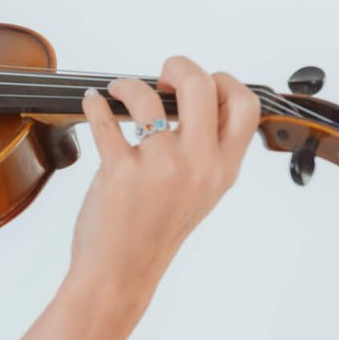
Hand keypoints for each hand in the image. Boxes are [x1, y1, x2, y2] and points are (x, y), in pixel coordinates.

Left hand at [72, 55, 263, 301]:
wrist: (121, 274)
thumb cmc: (155, 233)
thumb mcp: (202, 193)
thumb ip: (207, 152)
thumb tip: (195, 100)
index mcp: (223, 168)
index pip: (245, 105)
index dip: (222, 81)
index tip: (195, 85)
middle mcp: (197, 165)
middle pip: (202, 85)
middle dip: (179, 65)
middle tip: (161, 75)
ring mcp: (159, 168)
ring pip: (146, 97)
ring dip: (127, 84)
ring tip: (117, 91)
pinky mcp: (120, 172)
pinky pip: (104, 120)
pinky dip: (94, 103)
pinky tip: (93, 101)